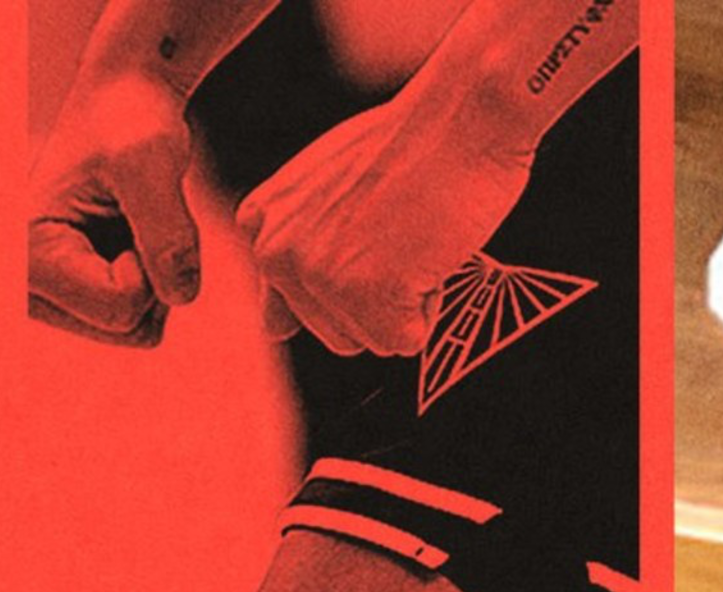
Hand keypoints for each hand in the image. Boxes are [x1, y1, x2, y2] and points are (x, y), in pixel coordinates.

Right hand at [24, 67, 201, 344]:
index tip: (130, 208)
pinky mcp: (71, 304)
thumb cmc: (128, 119)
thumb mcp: (151, 160)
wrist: (119, 105)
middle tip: (133, 213)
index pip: (122, 308)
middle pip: (129, 328)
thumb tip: (180, 295)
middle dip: (154, 274)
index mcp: (24, 258)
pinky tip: (128, 235)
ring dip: (156, 276)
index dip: (151, 262)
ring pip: (139, 329)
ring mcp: (48, 302)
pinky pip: (143, 321)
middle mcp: (25, 291)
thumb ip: (167, 229)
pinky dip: (154, 279)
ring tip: (130, 221)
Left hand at [239, 87, 540, 356]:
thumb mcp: (327, 191)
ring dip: (406, 300)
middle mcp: (276, 251)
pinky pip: (405, 342)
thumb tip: (271, 331)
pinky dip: (430, 304)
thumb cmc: (409, 147)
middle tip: (397, 229)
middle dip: (379, 296)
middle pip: (337, 333)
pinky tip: (428, 248)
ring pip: (373, 339)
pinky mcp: (363, 293)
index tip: (368, 231)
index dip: (350, 278)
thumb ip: (296, 252)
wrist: (460, 120)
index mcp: (262, 225)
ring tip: (412, 234)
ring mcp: (317, 274)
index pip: (294, 309)